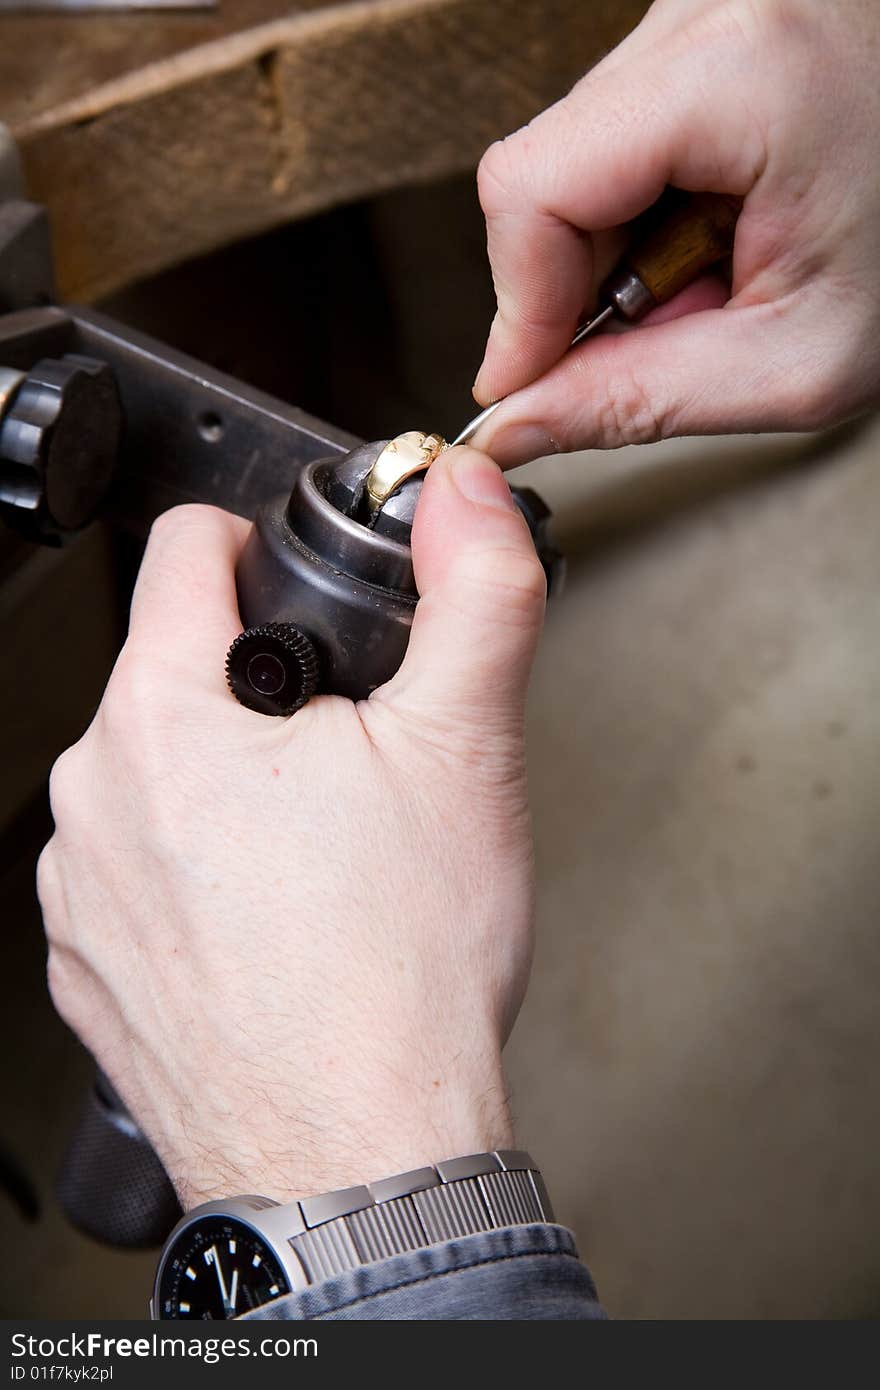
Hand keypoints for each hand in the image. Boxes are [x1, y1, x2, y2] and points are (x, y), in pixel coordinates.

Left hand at [37, 448, 545, 1209]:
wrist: (358, 1154)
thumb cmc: (399, 973)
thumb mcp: (467, 749)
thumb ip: (475, 593)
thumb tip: (469, 497)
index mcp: (167, 716)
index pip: (182, 550)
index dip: (254, 541)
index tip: (291, 578)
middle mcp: (98, 795)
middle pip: (174, 672)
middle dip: (257, 688)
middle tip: (347, 753)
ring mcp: (82, 891)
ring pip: (154, 775)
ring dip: (225, 784)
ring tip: (317, 853)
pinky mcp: (90, 968)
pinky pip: (137, 872)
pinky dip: (197, 873)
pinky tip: (273, 921)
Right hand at [471, 0, 879, 463]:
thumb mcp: (794, 362)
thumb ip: (637, 400)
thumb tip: (514, 425)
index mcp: (737, 75)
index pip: (531, 187)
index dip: (516, 307)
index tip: (528, 387)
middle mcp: (709, 11)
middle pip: (545, 169)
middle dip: (579, 284)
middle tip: (669, 333)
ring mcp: (705, 8)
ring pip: (573, 156)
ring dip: (618, 250)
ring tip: (715, 273)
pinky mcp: (706, 29)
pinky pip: (616, 135)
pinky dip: (648, 210)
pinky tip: (718, 230)